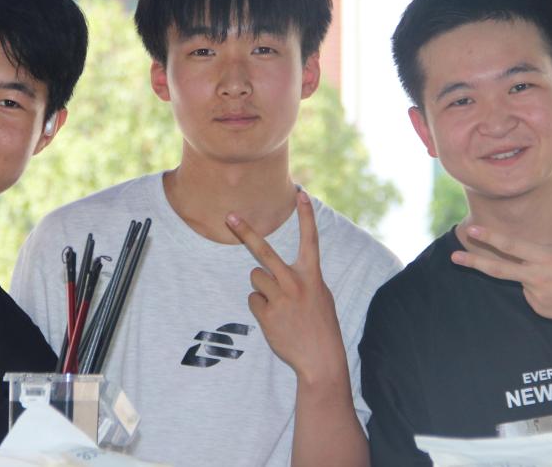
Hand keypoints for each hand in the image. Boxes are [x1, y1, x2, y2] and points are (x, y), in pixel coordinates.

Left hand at [225, 191, 346, 382]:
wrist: (321, 358)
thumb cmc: (321, 324)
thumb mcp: (320, 294)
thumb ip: (302, 277)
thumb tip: (272, 269)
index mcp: (312, 275)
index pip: (310, 239)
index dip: (306, 215)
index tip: (301, 193)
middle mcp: (295, 282)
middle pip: (264, 251)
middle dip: (246, 232)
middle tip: (230, 216)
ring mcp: (279, 298)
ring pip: (255, 276)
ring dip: (263, 287)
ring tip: (279, 304)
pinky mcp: (266, 314)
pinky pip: (253, 299)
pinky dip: (261, 306)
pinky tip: (275, 318)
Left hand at [452, 225, 551, 334]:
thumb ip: (542, 249)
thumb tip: (521, 252)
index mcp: (547, 258)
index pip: (512, 246)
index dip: (489, 237)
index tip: (471, 229)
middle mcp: (538, 277)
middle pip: (499, 269)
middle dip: (474, 262)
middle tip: (454, 256)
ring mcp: (536, 296)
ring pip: (521, 279)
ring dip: (532, 275)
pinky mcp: (538, 309)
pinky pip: (530, 292)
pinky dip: (540, 287)